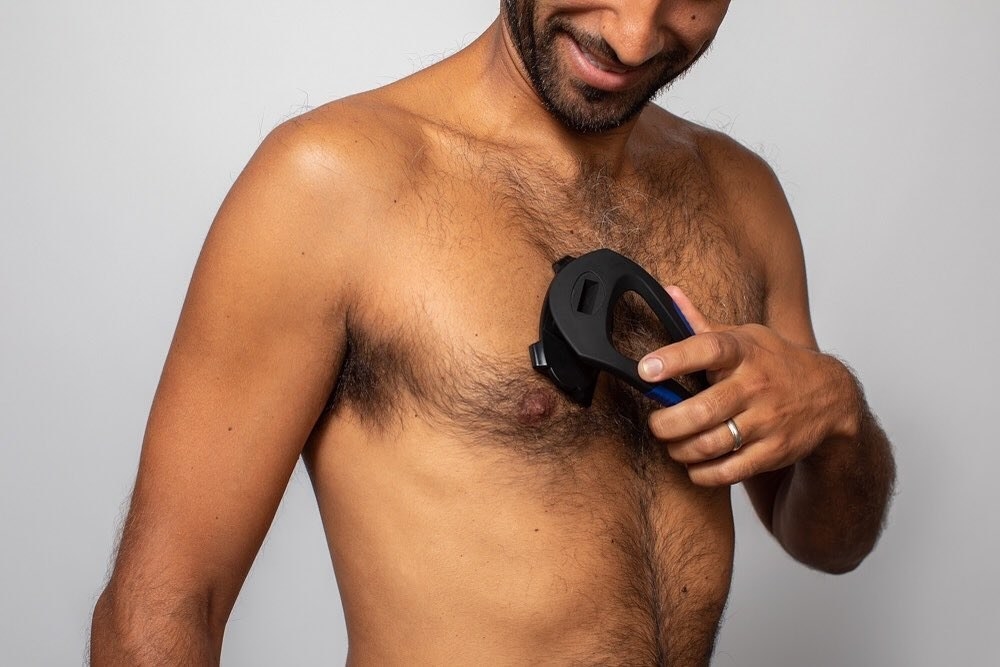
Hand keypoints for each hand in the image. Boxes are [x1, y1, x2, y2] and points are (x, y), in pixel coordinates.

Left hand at [638, 286, 858, 486]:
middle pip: (702, 409)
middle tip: (655, 424)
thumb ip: (701, 323)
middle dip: (667, 423)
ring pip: (710, 444)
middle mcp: (755, 385)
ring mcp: (767, 420)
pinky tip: (693, 465)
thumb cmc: (774, 363)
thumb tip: (668, 294)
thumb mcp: (745, 336)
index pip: (707, 349)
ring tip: (671, 444)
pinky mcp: (774, 452)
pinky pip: (729, 470)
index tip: (645, 370)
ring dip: (680, 449)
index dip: (673, 359)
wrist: (830, 396)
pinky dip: (702, 473)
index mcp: (744, 351)